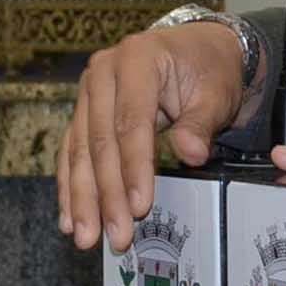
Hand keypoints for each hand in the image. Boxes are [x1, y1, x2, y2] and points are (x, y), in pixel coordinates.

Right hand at [60, 22, 248, 252]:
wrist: (197, 49)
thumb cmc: (208, 69)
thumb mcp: (215, 91)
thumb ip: (201, 123)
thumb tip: (192, 154)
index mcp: (137, 58)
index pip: (131, 121)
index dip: (134, 167)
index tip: (139, 206)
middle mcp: (103, 71)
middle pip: (100, 140)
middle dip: (106, 193)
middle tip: (116, 234)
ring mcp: (89, 90)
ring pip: (80, 150)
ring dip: (83, 198)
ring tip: (86, 236)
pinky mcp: (84, 109)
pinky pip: (72, 150)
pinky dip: (70, 186)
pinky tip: (69, 218)